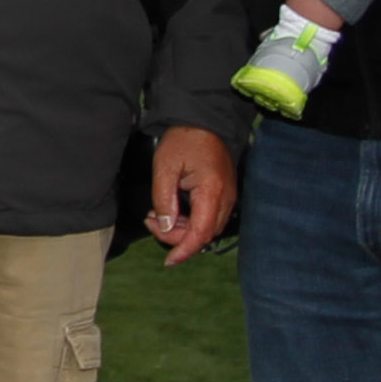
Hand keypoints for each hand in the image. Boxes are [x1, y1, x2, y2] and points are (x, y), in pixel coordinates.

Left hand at [146, 125, 239, 266]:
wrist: (204, 120)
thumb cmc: (184, 139)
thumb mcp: (165, 166)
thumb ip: (164, 198)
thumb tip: (165, 226)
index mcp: (213, 192)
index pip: (200, 233)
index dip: (184, 250)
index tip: (168, 261)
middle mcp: (226, 198)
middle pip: (204, 235)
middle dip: (177, 237)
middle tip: (152, 221)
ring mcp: (228, 197)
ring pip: (207, 228)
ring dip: (183, 230)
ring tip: (158, 214)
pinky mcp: (224, 194)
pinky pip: (209, 217)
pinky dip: (191, 221)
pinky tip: (173, 211)